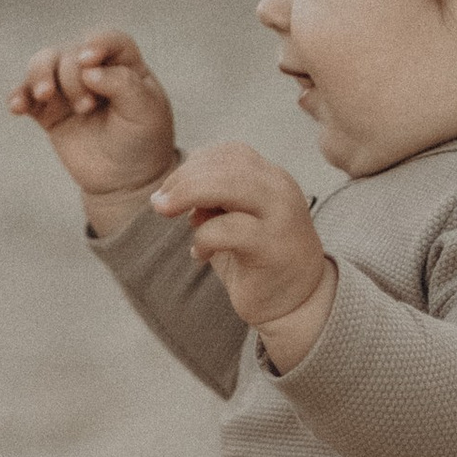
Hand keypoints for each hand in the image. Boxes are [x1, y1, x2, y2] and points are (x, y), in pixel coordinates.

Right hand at [9, 27, 178, 206]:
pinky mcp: (48, 111)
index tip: (89, 60)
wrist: (125, 180)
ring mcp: (67, 89)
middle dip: (73, 77)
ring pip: (43, 63)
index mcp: (124, 64)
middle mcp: (93, 70)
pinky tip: (17, 107)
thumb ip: (123, 85)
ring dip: (39, 74)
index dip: (97, 43)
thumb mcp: (146, 112)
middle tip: (86, 107)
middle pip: (71, 53)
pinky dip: (18, 96)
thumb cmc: (143, 141)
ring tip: (44, 96)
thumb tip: (88, 70)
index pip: (109, 40)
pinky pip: (26, 95)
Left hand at [150, 142, 334, 358]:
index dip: (195, 164)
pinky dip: (203, 238)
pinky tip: (199, 255)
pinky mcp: (273, 247)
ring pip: (228, 186)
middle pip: (226, 164)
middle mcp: (280, 190)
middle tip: (159, 202)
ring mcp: (281, 216)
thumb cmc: (257, 260)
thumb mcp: (235, 220)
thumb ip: (214, 200)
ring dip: (187, 195)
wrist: (298, 303)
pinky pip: (228, 230)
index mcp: (272, 178)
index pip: (231, 152)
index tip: (172, 188)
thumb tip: (175, 192)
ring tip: (166, 213)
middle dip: (183, 179)